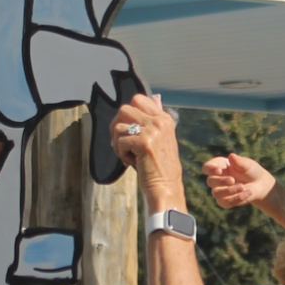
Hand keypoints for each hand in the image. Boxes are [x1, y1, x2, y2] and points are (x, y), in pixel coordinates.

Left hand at [110, 94, 185, 210]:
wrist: (166, 188)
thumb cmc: (160, 166)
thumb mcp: (160, 137)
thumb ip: (154, 118)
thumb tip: (155, 96)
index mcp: (164, 118)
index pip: (138, 99)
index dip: (127, 115)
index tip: (130, 131)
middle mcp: (160, 121)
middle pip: (124, 110)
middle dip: (118, 127)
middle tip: (124, 143)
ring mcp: (153, 131)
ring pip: (118, 126)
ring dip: (118, 143)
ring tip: (130, 155)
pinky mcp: (144, 142)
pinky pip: (120, 142)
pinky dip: (122, 154)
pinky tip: (132, 162)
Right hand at [203, 154, 275, 208]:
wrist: (260, 184)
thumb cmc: (251, 170)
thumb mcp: (247, 165)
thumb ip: (239, 161)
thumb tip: (231, 156)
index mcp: (218, 166)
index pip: (207, 167)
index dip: (210, 169)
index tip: (219, 171)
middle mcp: (216, 178)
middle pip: (210, 181)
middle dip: (221, 181)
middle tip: (232, 180)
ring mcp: (219, 191)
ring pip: (216, 193)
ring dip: (229, 191)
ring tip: (242, 187)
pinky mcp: (225, 201)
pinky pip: (226, 203)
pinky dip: (237, 199)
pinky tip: (248, 193)